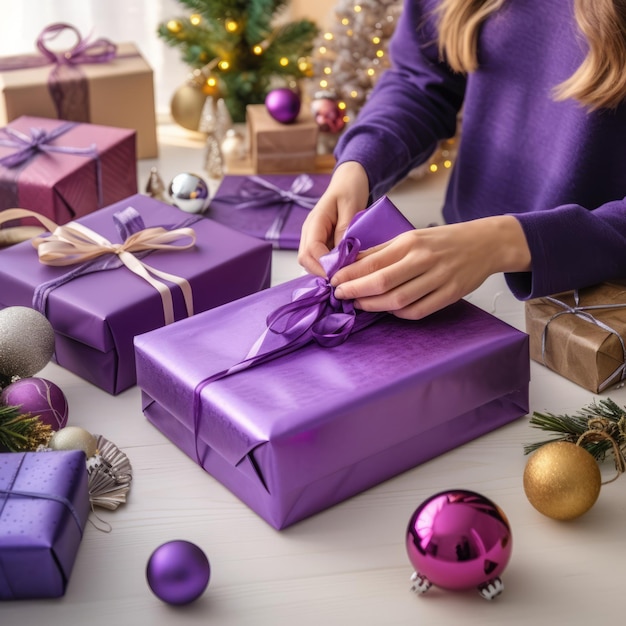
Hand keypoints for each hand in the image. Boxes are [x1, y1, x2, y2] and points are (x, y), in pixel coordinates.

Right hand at [298, 161, 369, 276]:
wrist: (348, 180)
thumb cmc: (350, 189)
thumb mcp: (351, 206)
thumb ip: (345, 230)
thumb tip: (341, 254)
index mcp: (315, 221)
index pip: (311, 250)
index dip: (323, 265)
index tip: (339, 274)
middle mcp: (309, 231)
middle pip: (305, 259)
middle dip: (320, 272)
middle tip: (341, 279)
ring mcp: (312, 236)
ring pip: (309, 261)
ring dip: (323, 270)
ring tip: (342, 275)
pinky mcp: (319, 241)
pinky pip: (318, 258)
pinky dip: (327, 266)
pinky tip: (341, 269)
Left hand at [330, 215, 530, 319]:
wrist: (485, 243)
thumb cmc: (443, 240)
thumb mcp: (411, 236)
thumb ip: (382, 250)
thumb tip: (351, 261)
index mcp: (411, 242)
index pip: (373, 261)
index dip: (350, 274)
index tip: (334, 281)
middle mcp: (424, 259)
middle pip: (383, 282)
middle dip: (356, 291)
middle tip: (341, 296)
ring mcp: (439, 278)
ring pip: (399, 300)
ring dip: (374, 305)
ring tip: (359, 304)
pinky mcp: (450, 294)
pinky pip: (419, 310)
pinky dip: (399, 313)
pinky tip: (388, 309)